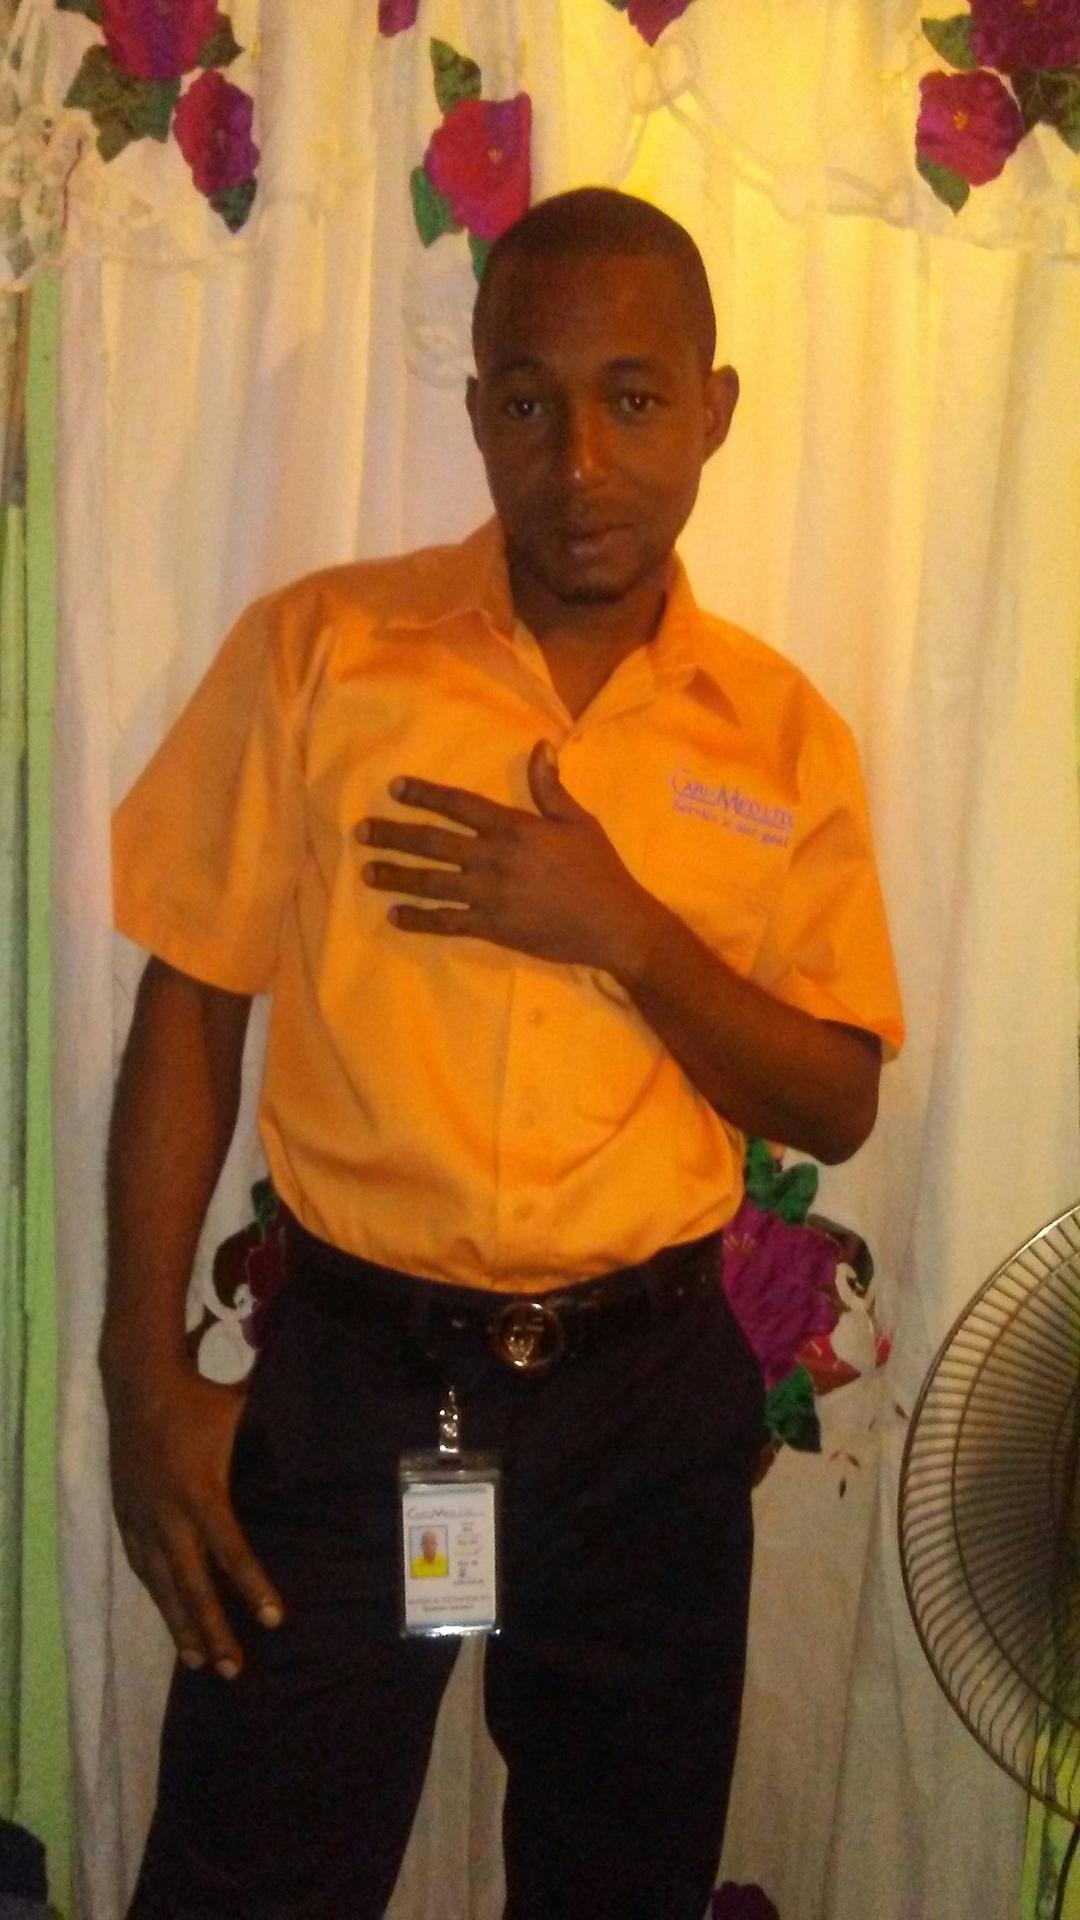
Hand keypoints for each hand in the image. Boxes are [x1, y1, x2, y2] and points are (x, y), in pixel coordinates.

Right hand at [105, 1361, 282, 1678]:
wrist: (138, 1383)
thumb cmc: (200, 1400)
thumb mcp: (242, 1416)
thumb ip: (274, 1442)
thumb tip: (318, 1457)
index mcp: (201, 1491)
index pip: (230, 1551)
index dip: (253, 1587)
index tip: (274, 1620)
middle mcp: (168, 1514)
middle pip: (192, 1583)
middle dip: (213, 1629)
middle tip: (233, 1670)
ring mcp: (141, 1518)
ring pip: (161, 1584)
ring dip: (181, 1624)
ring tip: (199, 1663)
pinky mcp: (125, 1515)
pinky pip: (141, 1566)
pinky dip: (156, 1595)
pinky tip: (168, 1616)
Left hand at [357, 740, 658, 971]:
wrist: (613, 925)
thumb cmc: (599, 870)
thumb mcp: (579, 821)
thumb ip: (550, 787)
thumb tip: (539, 746)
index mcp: (514, 829)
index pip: (459, 806)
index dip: (424, 795)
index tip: (394, 789)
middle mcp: (493, 859)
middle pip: (432, 843)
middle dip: (393, 836)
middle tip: (362, 832)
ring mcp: (489, 896)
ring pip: (431, 883)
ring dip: (396, 877)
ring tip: (367, 872)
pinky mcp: (491, 928)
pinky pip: (446, 922)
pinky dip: (418, 919)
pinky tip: (395, 915)